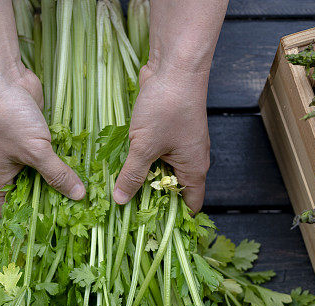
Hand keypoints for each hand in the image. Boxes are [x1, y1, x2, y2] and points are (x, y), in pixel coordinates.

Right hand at [0, 66, 85, 211]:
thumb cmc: (7, 117)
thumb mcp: (35, 151)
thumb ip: (57, 174)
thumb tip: (78, 196)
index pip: (14, 213)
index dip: (33, 224)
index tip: (58, 232)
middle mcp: (6, 171)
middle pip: (32, 196)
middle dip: (54, 203)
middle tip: (80, 215)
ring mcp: (19, 154)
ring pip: (43, 176)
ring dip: (61, 181)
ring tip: (87, 197)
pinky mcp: (33, 139)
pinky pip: (49, 158)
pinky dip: (63, 162)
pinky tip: (83, 171)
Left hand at [114, 63, 210, 211]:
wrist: (174, 66)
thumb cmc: (166, 107)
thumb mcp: (144, 146)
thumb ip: (132, 175)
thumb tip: (120, 200)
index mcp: (194, 169)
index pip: (190, 205)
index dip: (174, 219)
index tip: (152, 228)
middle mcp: (191, 159)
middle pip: (173, 190)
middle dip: (152, 200)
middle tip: (127, 213)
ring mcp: (180, 144)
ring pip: (162, 171)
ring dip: (144, 178)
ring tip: (120, 190)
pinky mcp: (168, 131)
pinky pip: (156, 153)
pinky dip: (142, 160)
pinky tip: (122, 164)